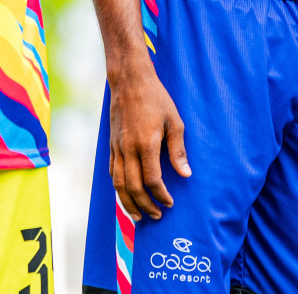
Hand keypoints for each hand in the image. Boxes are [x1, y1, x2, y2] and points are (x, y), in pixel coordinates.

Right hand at [108, 60, 190, 221]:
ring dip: (127, 203)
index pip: (152, 179)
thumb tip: (185, 174)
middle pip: (133, 187)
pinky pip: (112, 172)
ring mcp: (117, 147)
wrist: (130, 80)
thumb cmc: (156, 98)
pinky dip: (118, 187)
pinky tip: (125, 194)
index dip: (161, 195)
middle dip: (145, 205)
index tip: (170, 203)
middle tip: (156, 216)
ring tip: (138, 215)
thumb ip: (178, 149)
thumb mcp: (174, 120)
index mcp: (146, 143)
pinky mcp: (111, 144)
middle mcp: (128, 148)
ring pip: (118, 183)